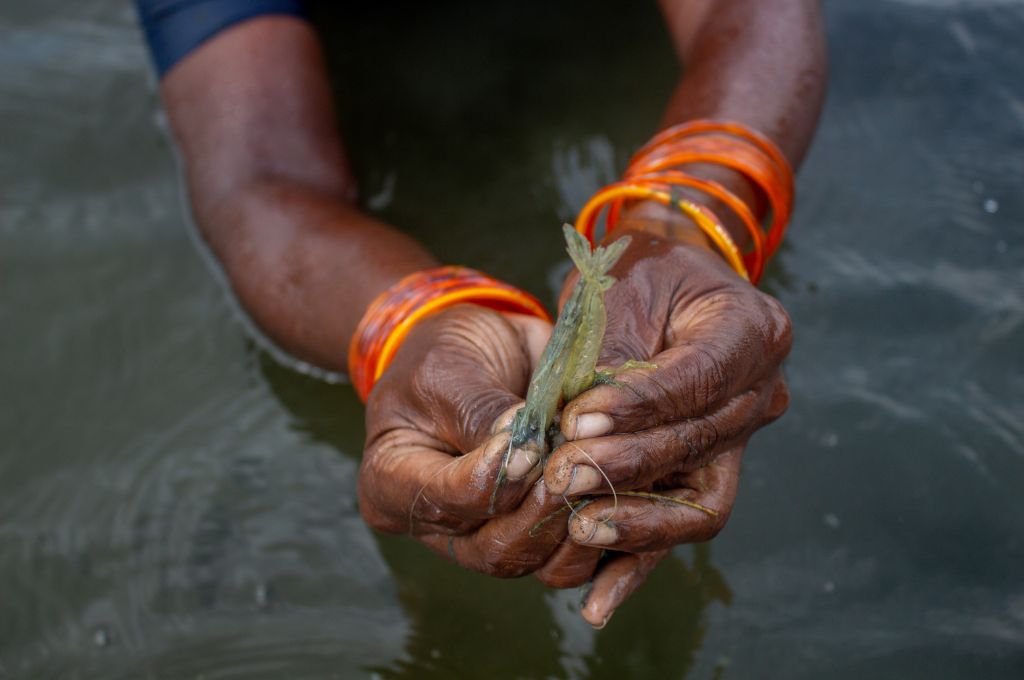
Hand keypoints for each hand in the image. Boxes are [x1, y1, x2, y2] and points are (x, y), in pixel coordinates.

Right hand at [358, 305, 599, 582]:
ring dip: (578, 523)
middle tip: (577, 464)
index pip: (444, 502)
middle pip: (494, 548)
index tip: (529, 443)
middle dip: (542, 509)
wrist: (478, 347)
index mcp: (392, 486)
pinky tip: (623, 493)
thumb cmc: (446, 352)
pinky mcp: (534, 530)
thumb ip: (481, 413)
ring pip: (539, 562)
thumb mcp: (449, 369)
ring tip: (601, 474)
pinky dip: (602, 530)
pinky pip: (572, 554)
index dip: (491, 478)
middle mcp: (440, 525)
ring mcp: (489, 534)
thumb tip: (526, 448)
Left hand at [541, 223, 792, 626]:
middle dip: (627, 464)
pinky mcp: (709, 472)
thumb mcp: (621, 294)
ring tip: (578, 531)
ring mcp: (740, 439)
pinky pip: (679, 523)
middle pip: (700, 444)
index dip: (639, 406)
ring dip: (637, 521)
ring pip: (700, 501)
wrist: (665, 284)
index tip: (575, 422)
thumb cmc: (640, 276)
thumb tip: (569, 432)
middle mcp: (762, 391)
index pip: (699, 380)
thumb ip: (605, 361)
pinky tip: (595, 604)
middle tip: (561, 473)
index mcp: (753, 331)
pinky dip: (637, 560)